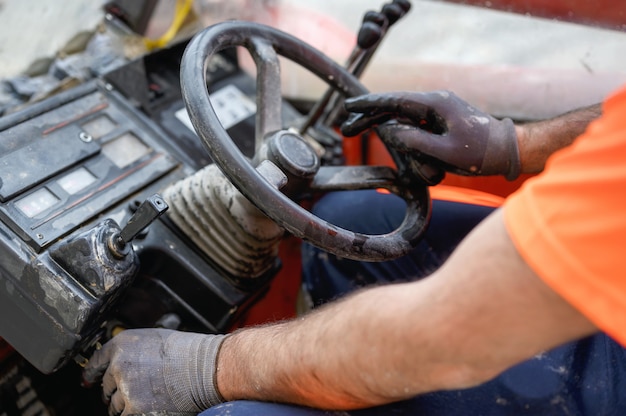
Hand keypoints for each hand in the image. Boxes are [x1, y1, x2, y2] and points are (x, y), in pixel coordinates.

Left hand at [83, 328, 225, 415]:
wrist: (204, 367)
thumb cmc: (187, 352)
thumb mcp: (153, 340)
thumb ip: (132, 351)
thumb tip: (121, 365)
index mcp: (122, 345)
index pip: (95, 361)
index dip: (90, 374)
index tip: (87, 381)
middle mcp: (119, 365)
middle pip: (105, 387)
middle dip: (116, 391)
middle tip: (136, 391)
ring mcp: (125, 388)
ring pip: (114, 406)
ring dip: (126, 405)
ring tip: (149, 398)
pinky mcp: (134, 408)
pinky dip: (135, 414)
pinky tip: (150, 407)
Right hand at [341, 91, 520, 179]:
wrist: (508, 150)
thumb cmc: (480, 152)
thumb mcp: (444, 152)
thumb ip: (413, 141)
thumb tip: (387, 130)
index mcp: (434, 104)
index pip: (394, 101)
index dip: (368, 104)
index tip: (349, 107)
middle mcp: (434, 103)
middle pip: (393, 109)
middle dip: (370, 119)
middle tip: (347, 129)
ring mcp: (437, 112)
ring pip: (404, 121)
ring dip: (393, 136)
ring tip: (392, 150)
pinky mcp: (441, 123)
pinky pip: (418, 131)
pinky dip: (410, 142)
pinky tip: (416, 156)